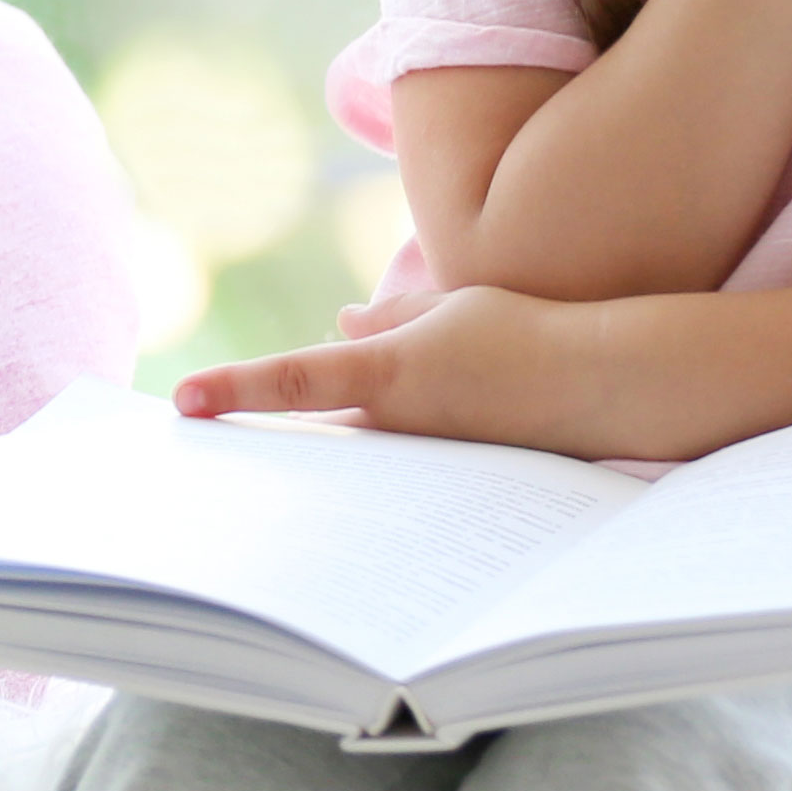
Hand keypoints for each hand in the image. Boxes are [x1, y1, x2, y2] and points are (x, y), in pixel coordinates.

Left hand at [172, 286, 630, 455]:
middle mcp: (396, 424)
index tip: (181, 401)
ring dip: (319, 462)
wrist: (610, 391)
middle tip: (211, 440)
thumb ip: (391, 319)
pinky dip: (370, 471)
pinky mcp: (447, 480)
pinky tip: (360, 482)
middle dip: (264, 437)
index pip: (292, 380)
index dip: (233, 388)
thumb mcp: (453, 308)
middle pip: (309, 435)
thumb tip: (342, 323)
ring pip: (350, 458)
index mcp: (388, 373)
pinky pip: (392, 476)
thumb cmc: (532, 335)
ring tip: (278, 472)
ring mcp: (421, 458)